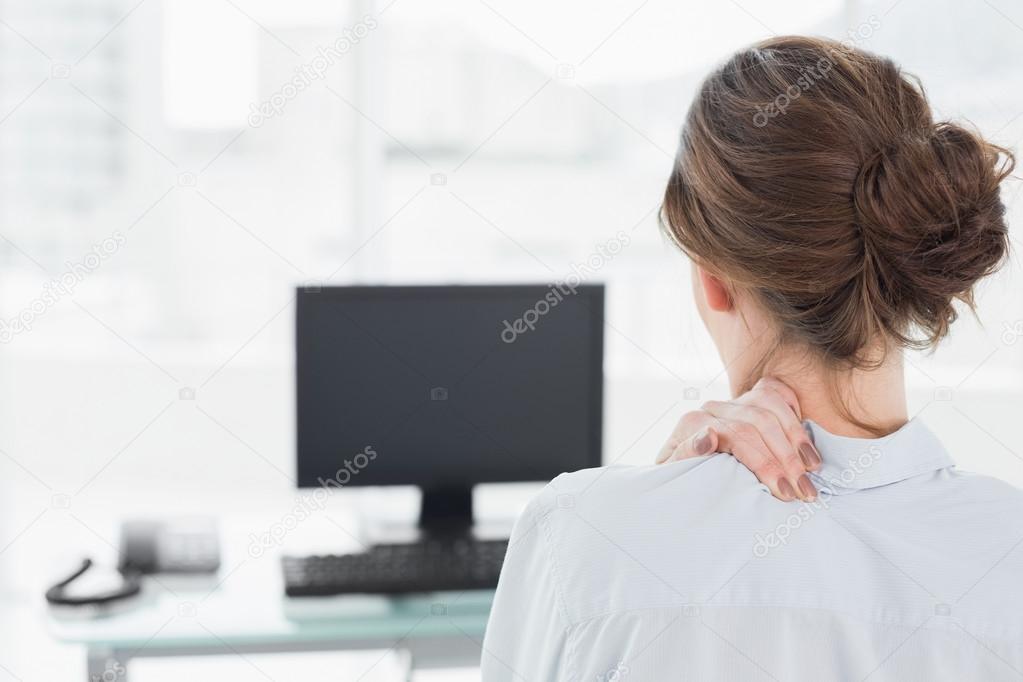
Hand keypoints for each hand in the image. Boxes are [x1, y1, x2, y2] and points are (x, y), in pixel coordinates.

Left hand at [655, 377, 821, 501]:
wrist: (682, 466)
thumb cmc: (682, 477)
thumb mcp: (676, 473)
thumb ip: (686, 454)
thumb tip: (709, 435)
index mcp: (694, 422)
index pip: (739, 436)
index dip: (765, 463)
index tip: (784, 491)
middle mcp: (714, 407)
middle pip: (759, 423)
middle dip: (787, 459)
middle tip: (806, 491)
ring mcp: (734, 400)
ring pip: (771, 407)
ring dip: (797, 438)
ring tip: (813, 469)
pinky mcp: (749, 397)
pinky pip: (777, 393)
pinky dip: (795, 413)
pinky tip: (805, 440)